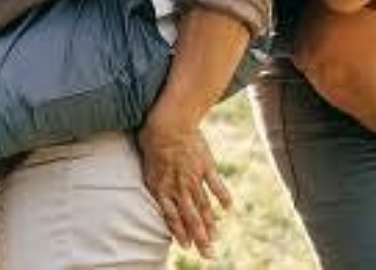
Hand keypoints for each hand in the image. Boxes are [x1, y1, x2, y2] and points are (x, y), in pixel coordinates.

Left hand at [136, 117, 230, 258]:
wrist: (169, 120)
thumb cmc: (153, 136)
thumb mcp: (147, 161)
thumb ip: (154, 176)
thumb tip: (156, 182)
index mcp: (161, 187)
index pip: (171, 217)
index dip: (179, 232)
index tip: (187, 246)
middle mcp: (178, 187)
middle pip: (190, 218)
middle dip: (199, 239)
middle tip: (208, 254)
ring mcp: (193, 177)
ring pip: (203, 206)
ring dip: (210, 225)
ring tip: (216, 239)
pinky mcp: (206, 165)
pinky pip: (216, 185)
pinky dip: (223, 197)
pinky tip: (228, 208)